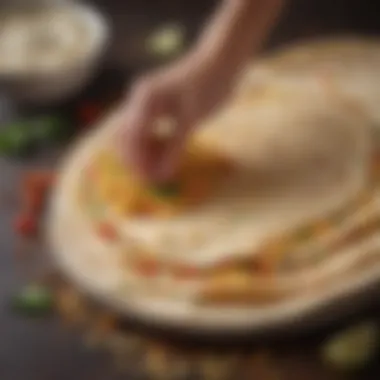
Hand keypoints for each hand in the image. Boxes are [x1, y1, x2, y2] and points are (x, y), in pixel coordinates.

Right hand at [120, 52, 234, 182]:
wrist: (221, 60)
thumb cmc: (208, 85)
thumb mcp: (191, 119)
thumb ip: (174, 148)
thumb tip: (162, 175)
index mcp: (145, 100)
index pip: (131, 139)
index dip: (138, 162)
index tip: (150, 181)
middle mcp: (140, 100)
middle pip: (127, 138)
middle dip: (136, 160)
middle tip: (153, 180)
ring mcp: (147, 102)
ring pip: (136, 135)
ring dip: (144, 154)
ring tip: (159, 172)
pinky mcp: (158, 106)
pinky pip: (148, 130)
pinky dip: (153, 146)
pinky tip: (163, 157)